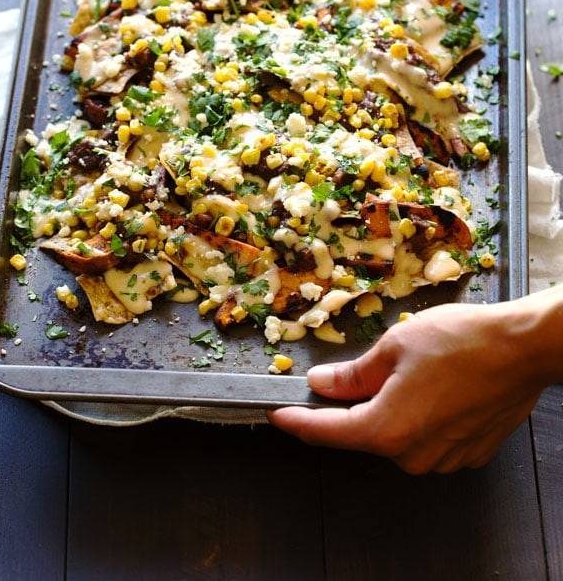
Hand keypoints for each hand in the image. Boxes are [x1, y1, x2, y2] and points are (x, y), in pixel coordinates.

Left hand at [269, 294, 560, 473]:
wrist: (521, 349)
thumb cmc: (460, 342)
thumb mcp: (393, 346)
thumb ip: (352, 374)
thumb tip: (321, 384)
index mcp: (386, 429)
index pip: (326, 432)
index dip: (297, 422)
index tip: (278, 415)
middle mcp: (413, 455)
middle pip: (365, 432)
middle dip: (357, 403)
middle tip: (367, 368)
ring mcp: (443, 459)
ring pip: (399, 435)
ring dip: (394, 408)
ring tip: (418, 370)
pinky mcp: (467, 454)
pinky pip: (430, 438)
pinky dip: (424, 415)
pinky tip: (438, 386)